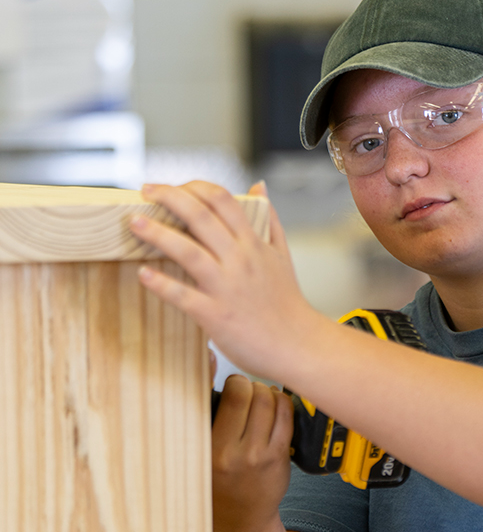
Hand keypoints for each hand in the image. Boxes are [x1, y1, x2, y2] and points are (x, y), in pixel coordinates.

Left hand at [131, 180, 316, 383]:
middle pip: (201, 217)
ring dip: (158, 234)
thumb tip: (258, 186)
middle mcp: (240, 261)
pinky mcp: (216, 316)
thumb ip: (269, 219)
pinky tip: (144, 274)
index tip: (173, 187)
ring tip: (134, 222)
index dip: (194, 186)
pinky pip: (184, 297)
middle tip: (145, 191)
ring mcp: (227, 288)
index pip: (222, 201)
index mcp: (254, 244)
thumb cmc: (288, 303)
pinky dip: (162, 284)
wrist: (298, 345)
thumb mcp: (282, 255)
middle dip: (169, 198)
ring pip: (188, 252)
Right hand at [211, 374, 293, 531]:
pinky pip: (287, 417)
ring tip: (261, 398)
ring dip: (268, 393)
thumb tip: (209, 365)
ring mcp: (263, 455)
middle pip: (255, 395)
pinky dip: (283, 404)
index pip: (233, 396)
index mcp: (212, 449)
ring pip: (273, 402)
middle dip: (253, 385)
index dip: (235, 381)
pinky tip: (275, 407)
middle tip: (248, 391)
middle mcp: (238, 452)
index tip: (233, 384)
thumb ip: (203, 418)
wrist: (238, 518)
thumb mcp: (199, 454)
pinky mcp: (280, 457)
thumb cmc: (216, 483)